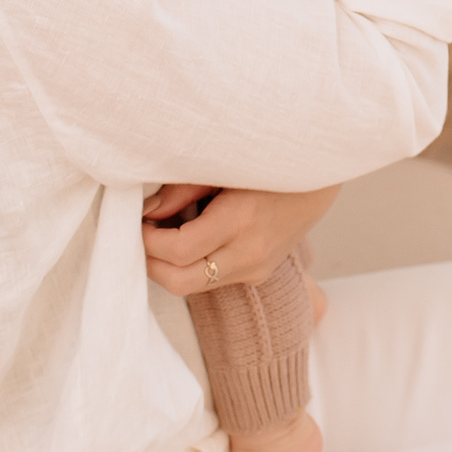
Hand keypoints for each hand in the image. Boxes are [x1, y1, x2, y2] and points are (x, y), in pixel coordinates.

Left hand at [142, 184, 339, 293]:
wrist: (315, 180)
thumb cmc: (264, 164)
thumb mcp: (221, 167)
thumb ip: (182, 191)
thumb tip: (145, 213)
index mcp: (240, 220)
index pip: (178, 251)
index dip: (147, 241)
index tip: (136, 221)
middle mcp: (249, 253)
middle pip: (180, 282)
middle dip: (150, 263)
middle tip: (140, 236)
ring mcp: (255, 269)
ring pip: (193, 286)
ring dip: (168, 267)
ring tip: (160, 235)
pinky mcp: (257, 275)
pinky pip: (211, 280)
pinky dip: (190, 266)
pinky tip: (187, 240)